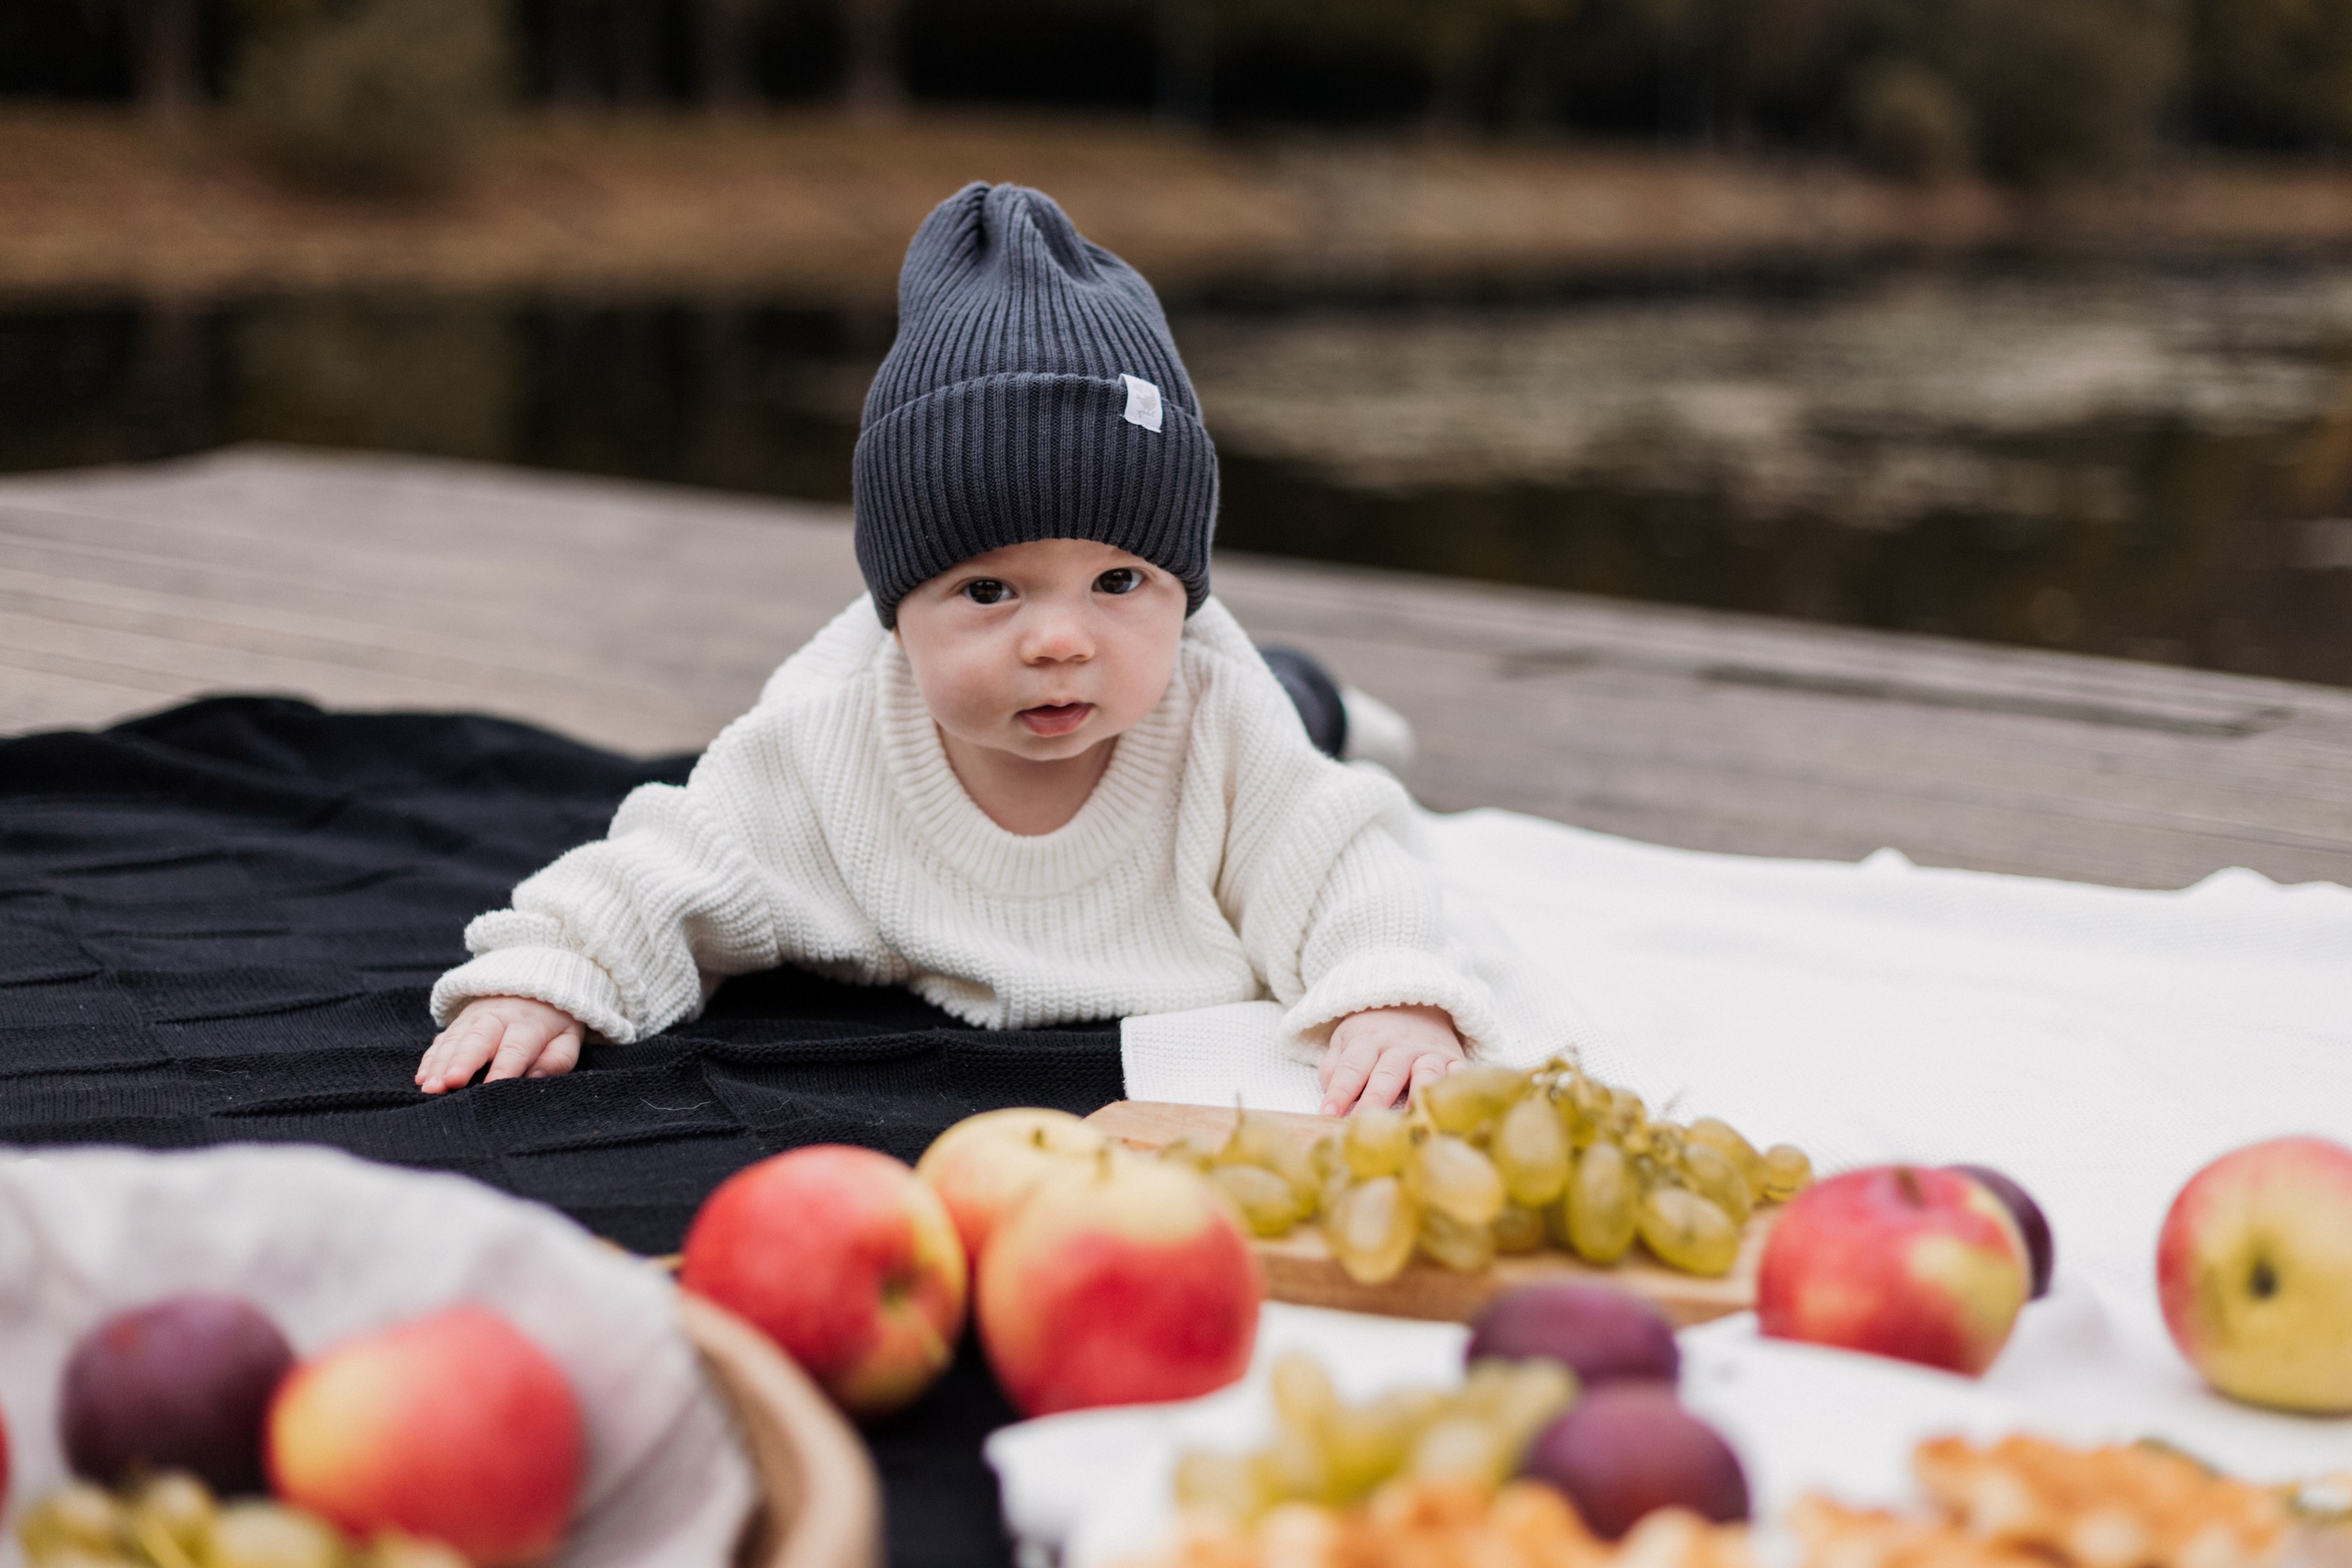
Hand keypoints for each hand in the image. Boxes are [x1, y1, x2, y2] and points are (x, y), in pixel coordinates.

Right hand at [416, 996, 584, 1094]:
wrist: (535, 981)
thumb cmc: (554, 1022)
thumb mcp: (568, 1037)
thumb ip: (557, 1059)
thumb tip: (536, 1078)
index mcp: (529, 1024)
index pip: (516, 1048)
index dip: (503, 1068)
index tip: (490, 1088)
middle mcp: (498, 1018)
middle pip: (478, 1040)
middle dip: (461, 1062)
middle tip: (448, 1084)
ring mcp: (475, 1018)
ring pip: (455, 1039)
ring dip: (440, 1063)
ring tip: (430, 1086)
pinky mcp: (459, 1021)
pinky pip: (442, 1038)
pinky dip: (431, 1056)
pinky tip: (422, 1076)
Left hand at [1318, 1004, 1465, 1116]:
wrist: (1416, 1003)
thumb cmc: (1373, 1032)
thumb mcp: (1347, 1039)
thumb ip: (1334, 1067)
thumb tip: (1329, 1100)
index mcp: (1368, 1041)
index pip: (1352, 1068)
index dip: (1340, 1091)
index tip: (1327, 1114)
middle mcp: (1399, 1047)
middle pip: (1386, 1074)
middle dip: (1374, 1100)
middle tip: (1362, 1124)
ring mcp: (1428, 1053)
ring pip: (1425, 1074)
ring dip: (1417, 1095)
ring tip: (1410, 1118)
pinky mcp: (1453, 1059)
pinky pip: (1457, 1074)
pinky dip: (1454, 1087)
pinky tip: (1449, 1104)